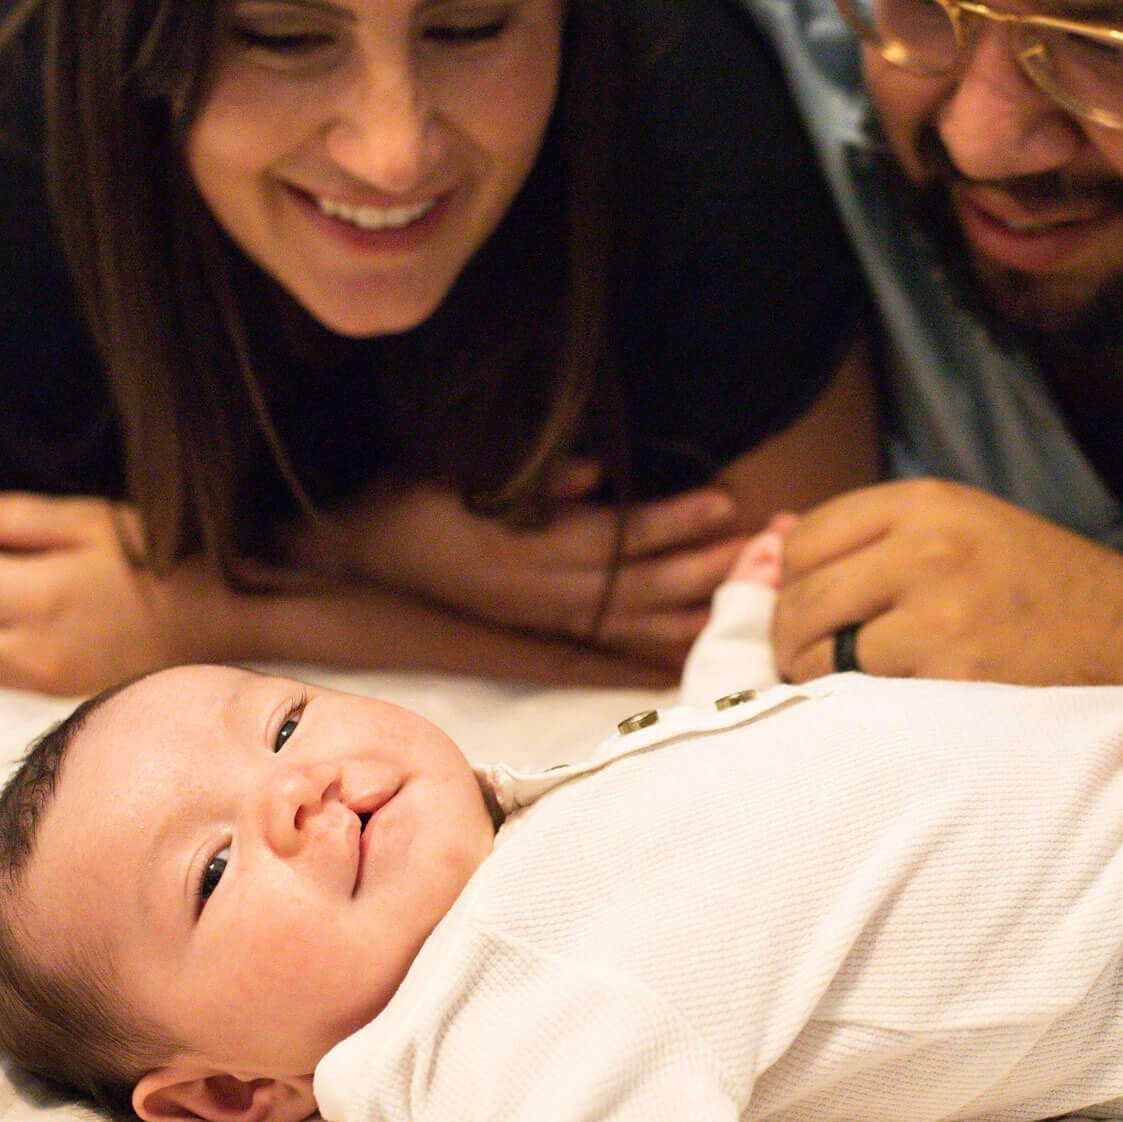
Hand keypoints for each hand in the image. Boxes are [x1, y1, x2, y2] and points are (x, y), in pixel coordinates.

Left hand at [0, 494, 192, 694]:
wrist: (220, 627)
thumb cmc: (157, 561)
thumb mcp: (89, 520)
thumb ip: (1, 517)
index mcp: (43, 594)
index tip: (3, 552)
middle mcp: (34, 652)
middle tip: (16, 580)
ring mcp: (43, 689)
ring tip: (31, 610)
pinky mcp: (51, 709)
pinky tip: (42, 639)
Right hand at [310, 461, 750, 666]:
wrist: (352, 565)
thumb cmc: (409, 505)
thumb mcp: (457, 476)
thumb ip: (533, 478)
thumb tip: (595, 472)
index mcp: (525, 548)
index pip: (617, 535)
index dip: (675, 520)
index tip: (727, 501)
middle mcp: (540, 593)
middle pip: (641, 584)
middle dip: (709, 567)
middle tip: (770, 546)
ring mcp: (539, 621)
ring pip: (633, 622)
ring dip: (697, 608)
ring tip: (756, 593)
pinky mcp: (533, 637)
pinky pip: (607, 649)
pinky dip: (654, 647)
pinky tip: (695, 644)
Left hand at [772, 479, 1122, 684]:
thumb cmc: (1046, 595)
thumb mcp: (968, 531)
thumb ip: (877, 537)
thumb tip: (769, 542)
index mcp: (928, 503)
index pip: (806, 539)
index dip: (792, 584)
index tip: (809, 615)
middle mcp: (928, 548)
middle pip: (801, 599)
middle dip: (791, 642)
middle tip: (811, 668)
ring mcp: (942, 614)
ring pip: (821, 656)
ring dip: (821, 685)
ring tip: (854, 693)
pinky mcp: (956, 678)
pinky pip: (865, 702)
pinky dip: (867, 715)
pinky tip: (896, 715)